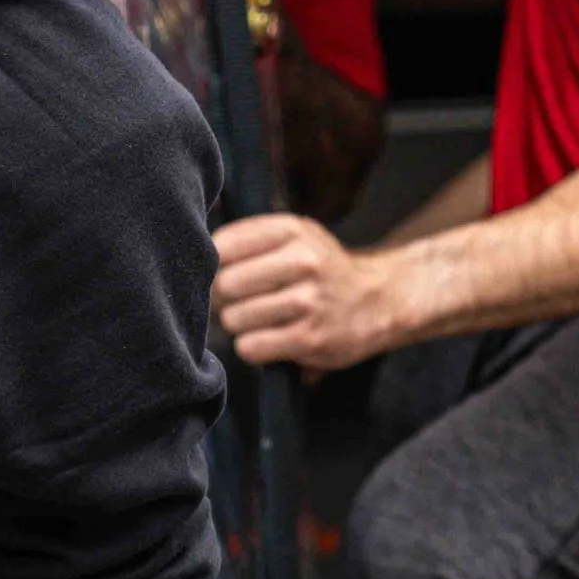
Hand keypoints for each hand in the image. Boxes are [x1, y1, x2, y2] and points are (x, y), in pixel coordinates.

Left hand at [213, 212, 400, 370]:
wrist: (381, 300)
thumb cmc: (325, 269)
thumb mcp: (298, 235)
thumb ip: (253, 237)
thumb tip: (198, 253)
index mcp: (293, 230)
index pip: (223, 246)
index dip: (214, 266)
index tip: (225, 275)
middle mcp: (302, 261)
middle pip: (225, 284)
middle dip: (224, 299)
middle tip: (237, 303)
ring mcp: (307, 301)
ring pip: (236, 318)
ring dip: (239, 325)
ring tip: (258, 322)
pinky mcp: (309, 338)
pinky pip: (251, 347)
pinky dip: (252, 348)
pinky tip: (268, 341)